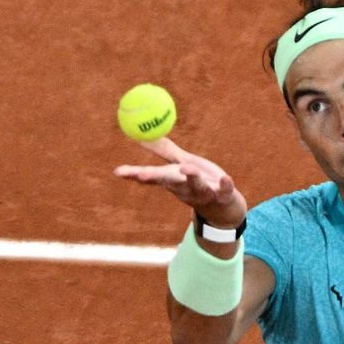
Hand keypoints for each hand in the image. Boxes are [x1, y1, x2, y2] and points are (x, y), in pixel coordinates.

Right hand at [113, 138, 246, 227]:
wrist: (224, 207)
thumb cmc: (199, 181)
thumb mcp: (181, 164)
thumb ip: (165, 152)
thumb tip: (142, 137)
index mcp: (173, 180)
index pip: (151, 177)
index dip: (135, 174)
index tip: (118, 172)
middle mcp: (185, 188)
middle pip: (169, 181)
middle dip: (156, 178)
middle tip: (143, 174)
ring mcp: (204, 193)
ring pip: (196, 185)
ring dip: (191, 177)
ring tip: (186, 168)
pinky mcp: (223, 195)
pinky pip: (224, 190)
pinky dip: (225, 185)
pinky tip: (225, 179)